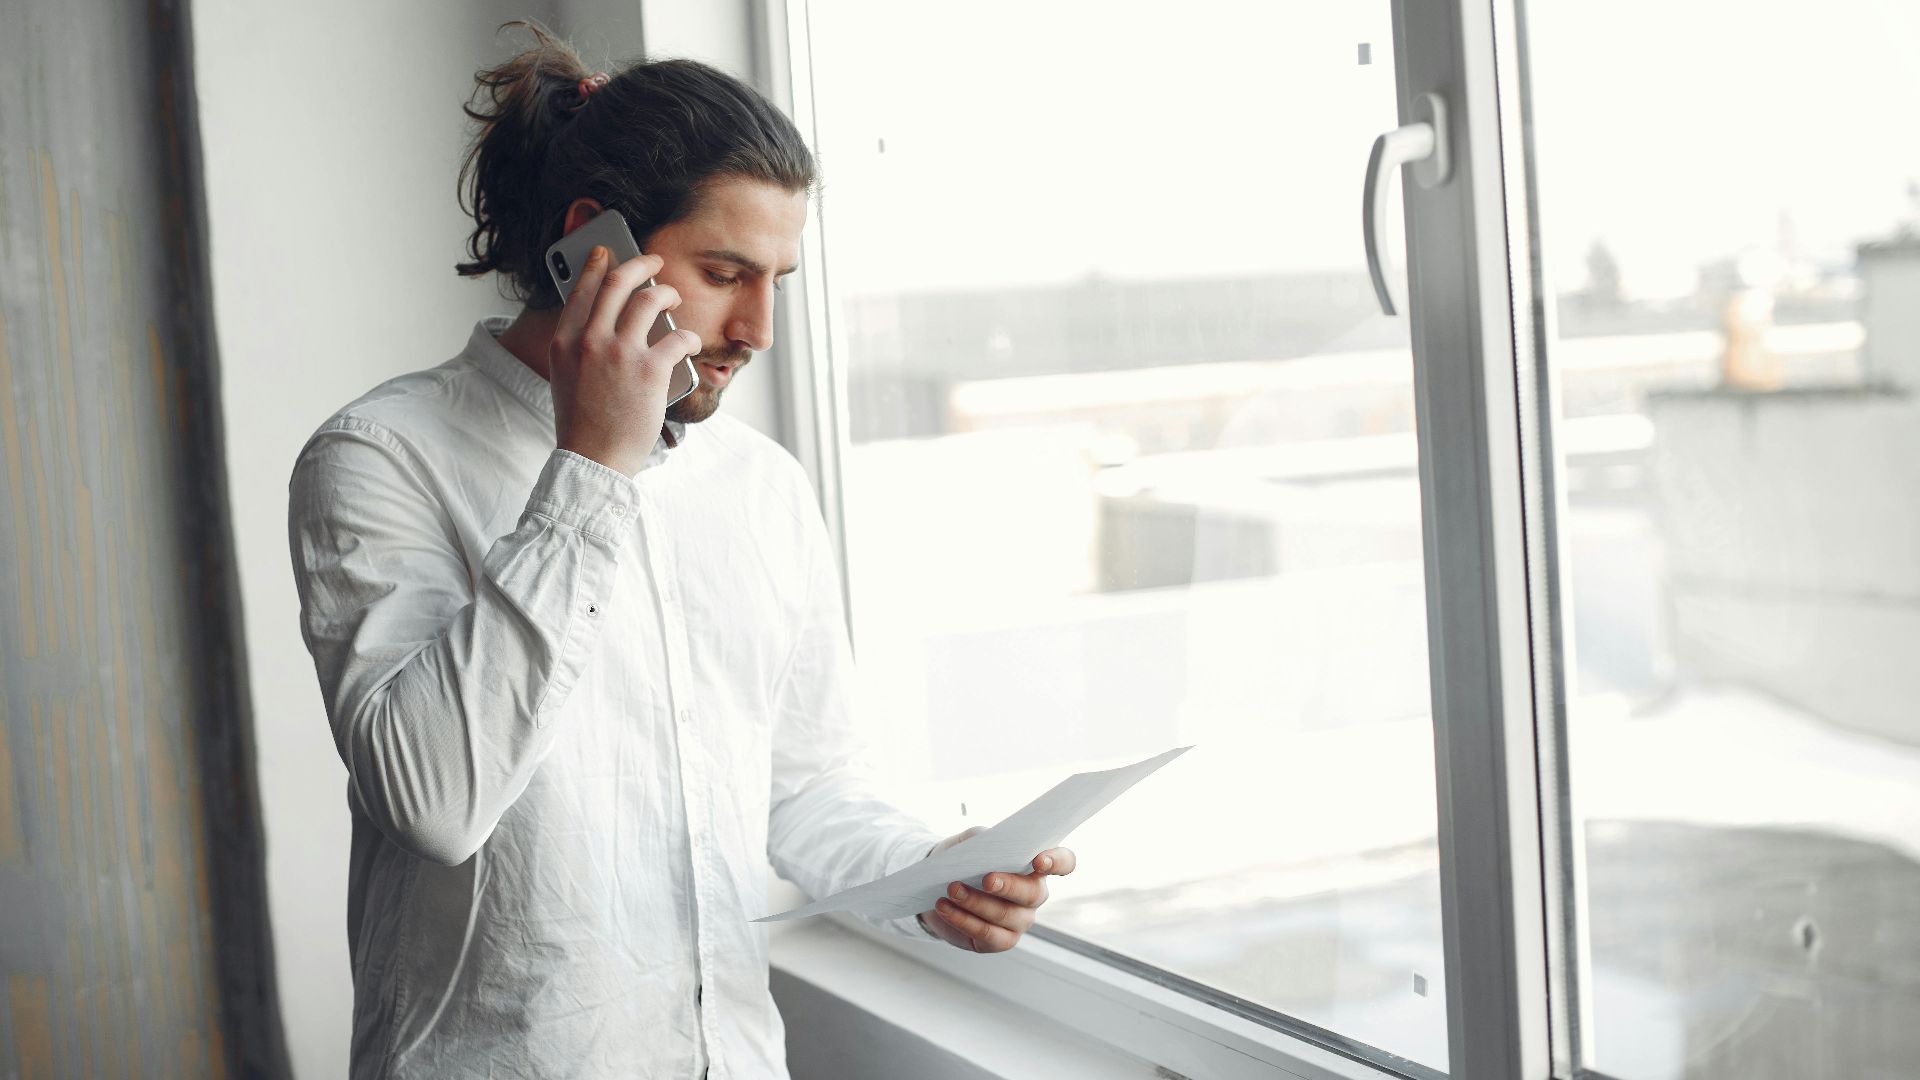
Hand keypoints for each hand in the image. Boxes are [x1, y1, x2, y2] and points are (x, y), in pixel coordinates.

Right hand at [550, 245, 701, 476]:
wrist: (594, 460)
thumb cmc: (584, 423)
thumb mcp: (567, 377)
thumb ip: (579, 347)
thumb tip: (605, 321)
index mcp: (565, 342)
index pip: (581, 289)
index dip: (597, 265)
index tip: (608, 252)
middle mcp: (589, 340)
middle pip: (618, 283)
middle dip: (640, 264)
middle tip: (654, 262)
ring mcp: (620, 354)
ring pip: (650, 300)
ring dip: (667, 293)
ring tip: (673, 298)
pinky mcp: (650, 370)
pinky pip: (678, 336)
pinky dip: (688, 337)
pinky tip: (691, 343)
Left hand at [916, 826, 1077, 952]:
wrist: (938, 886)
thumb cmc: (964, 859)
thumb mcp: (972, 841)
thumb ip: (984, 839)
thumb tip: (988, 846)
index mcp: (1036, 866)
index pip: (1064, 862)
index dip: (1057, 861)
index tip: (1039, 860)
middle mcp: (1034, 894)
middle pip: (1033, 893)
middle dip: (1009, 886)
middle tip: (986, 879)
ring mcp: (1020, 920)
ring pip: (1005, 915)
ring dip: (976, 902)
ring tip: (951, 890)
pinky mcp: (1001, 940)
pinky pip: (987, 934)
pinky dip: (964, 920)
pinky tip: (945, 908)